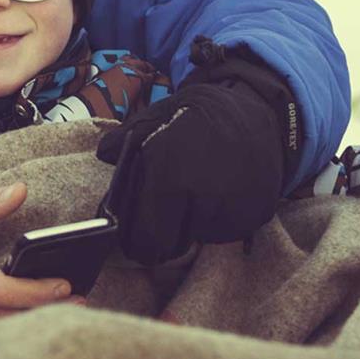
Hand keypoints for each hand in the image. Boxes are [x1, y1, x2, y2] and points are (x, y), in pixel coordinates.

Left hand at [95, 80, 285, 263]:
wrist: (256, 111)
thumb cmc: (198, 116)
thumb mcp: (156, 118)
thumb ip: (124, 140)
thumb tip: (103, 155)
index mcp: (169, 179)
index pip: (146, 240)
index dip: (137, 242)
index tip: (135, 239)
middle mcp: (201, 200)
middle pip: (171, 246)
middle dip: (163, 236)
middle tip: (165, 215)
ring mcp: (231, 210)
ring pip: (199, 237)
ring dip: (192, 225)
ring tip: (197, 193)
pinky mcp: (255, 216)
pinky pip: (226, 231)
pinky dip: (218, 220)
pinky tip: (220, 193)